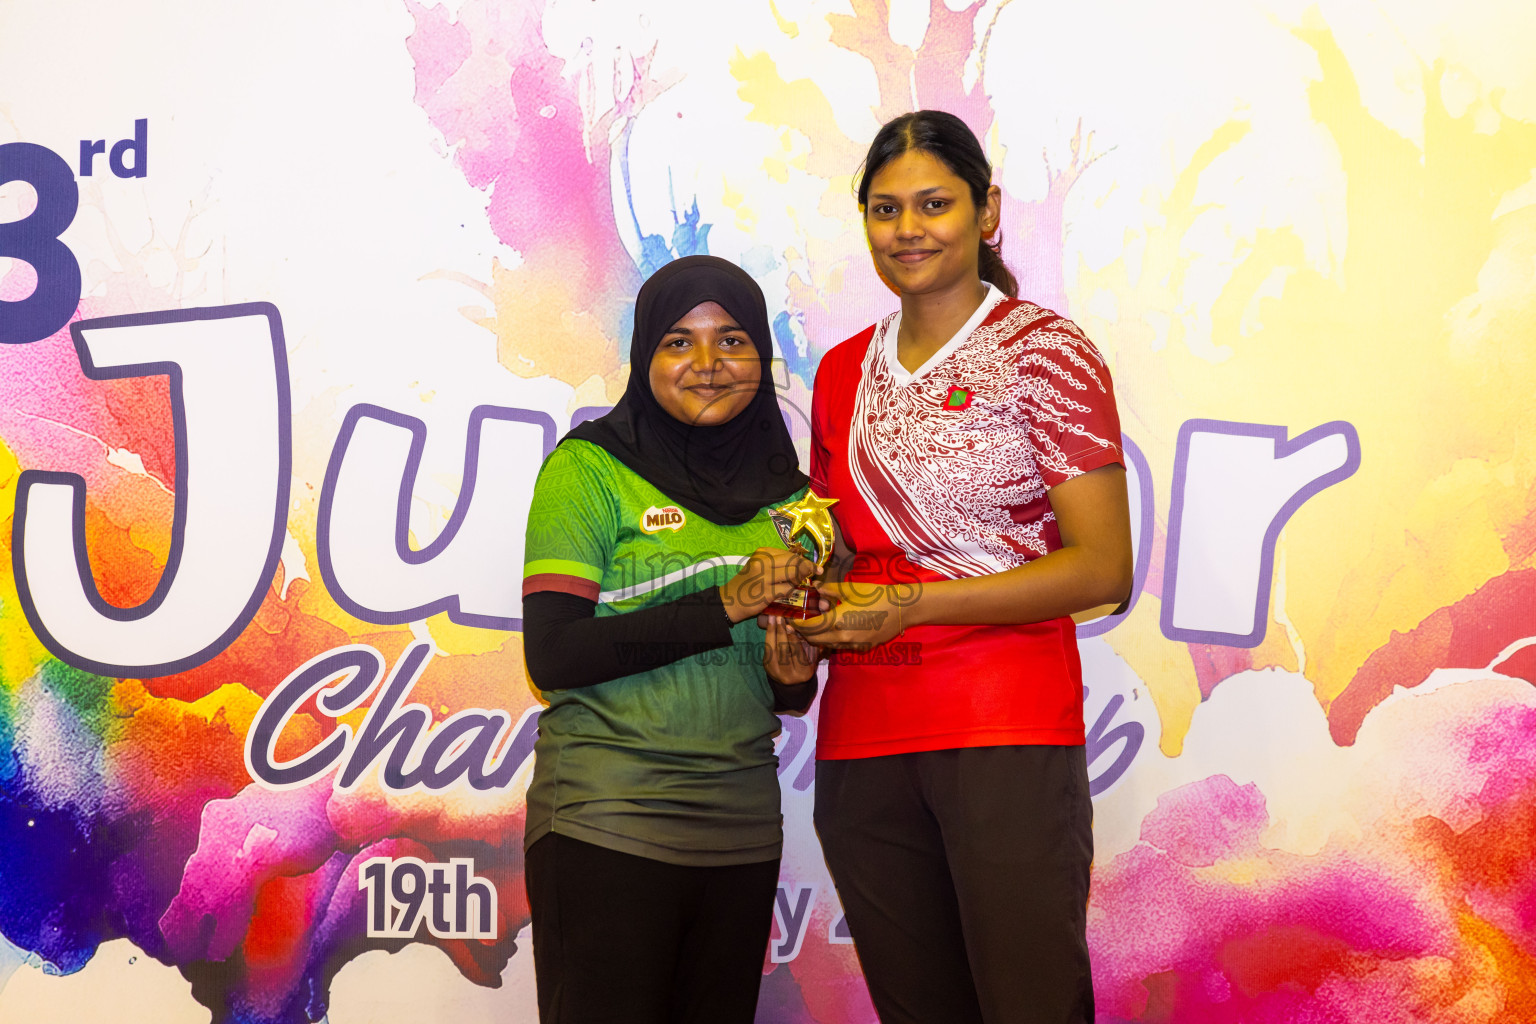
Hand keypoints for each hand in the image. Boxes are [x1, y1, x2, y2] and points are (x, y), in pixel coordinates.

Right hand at [720, 547, 815, 622]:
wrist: (728, 601)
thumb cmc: (746, 584)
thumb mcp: (758, 566)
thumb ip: (777, 563)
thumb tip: (801, 564)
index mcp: (762, 553)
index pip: (790, 553)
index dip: (804, 560)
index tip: (813, 566)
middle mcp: (763, 562)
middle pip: (794, 561)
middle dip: (808, 568)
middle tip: (816, 573)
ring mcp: (764, 577)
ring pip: (793, 574)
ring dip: (800, 580)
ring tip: (798, 584)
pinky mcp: (766, 592)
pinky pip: (788, 590)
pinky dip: (791, 591)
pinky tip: (786, 593)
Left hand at [763, 614, 820, 684]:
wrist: (792, 682)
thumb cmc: (806, 665)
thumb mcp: (812, 657)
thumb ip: (809, 645)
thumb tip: (802, 628)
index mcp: (803, 672)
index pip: (798, 654)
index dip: (793, 639)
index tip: (790, 626)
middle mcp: (788, 675)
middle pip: (783, 651)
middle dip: (781, 633)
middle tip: (780, 618)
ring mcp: (775, 671)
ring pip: (772, 649)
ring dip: (771, 631)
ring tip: (772, 618)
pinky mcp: (767, 666)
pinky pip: (767, 649)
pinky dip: (768, 636)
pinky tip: (770, 625)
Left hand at [793, 582, 909, 649]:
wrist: (902, 609)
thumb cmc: (876, 595)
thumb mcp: (850, 589)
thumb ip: (829, 590)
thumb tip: (815, 588)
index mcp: (837, 621)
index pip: (808, 626)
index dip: (796, 623)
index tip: (789, 617)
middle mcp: (842, 637)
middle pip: (813, 639)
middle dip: (802, 631)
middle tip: (796, 622)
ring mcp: (852, 644)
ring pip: (825, 644)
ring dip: (816, 636)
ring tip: (812, 624)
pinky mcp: (860, 647)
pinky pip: (839, 645)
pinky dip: (830, 639)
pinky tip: (832, 628)